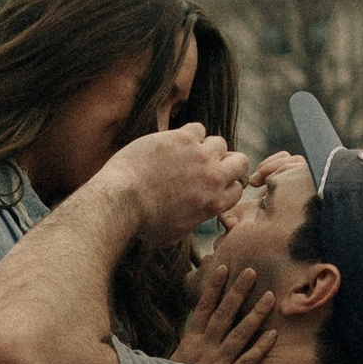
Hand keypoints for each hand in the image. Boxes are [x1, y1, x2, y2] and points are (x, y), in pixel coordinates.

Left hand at [95, 123, 246, 242]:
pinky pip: (197, 128)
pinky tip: (170, 144)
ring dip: (204, 147)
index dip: (224, 184)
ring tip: (182, 154)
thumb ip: (190, 222)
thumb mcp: (173, 235)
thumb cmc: (141, 223)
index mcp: (214, 204)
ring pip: (219, 142)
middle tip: (202, 165)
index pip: (236, 189)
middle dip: (225, 162)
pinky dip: (186, 135)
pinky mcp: (182, 139)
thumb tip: (192, 219)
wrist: (122, 201)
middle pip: (240, 161)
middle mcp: (213, 178)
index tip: (207, 183)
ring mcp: (200, 156)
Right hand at [173, 252, 274, 363]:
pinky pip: (248, 361)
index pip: (202, 308)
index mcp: (189, 342)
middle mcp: (206, 347)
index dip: (213, 287)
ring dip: (255, 314)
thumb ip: (177, 349)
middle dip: (238, 292)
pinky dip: (260, 348)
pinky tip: (274, 335)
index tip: (223, 268)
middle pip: (224, 314)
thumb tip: (173, 336)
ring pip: (240, 333)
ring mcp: (219, 362)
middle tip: (252, 272)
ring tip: (270, 297)